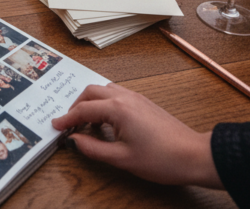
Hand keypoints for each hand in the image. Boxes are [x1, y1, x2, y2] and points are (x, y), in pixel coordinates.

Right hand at [52, 84, 222, 188]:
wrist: (193, 155)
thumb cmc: (162, 159)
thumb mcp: (123, 159)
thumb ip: (94, 149)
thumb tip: (75, 142)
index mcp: (117, 108)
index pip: (83, 110)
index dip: (67, 119)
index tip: (56, 126)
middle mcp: (124, 97)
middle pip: (90, 92)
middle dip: (76, 106)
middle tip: (69, 124)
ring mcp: (135, 97)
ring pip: (103, 91)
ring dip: (90, 103)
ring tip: (87, 124)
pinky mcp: (143, 102)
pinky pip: (115, 94)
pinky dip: (103, 104)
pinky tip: (106, 122)